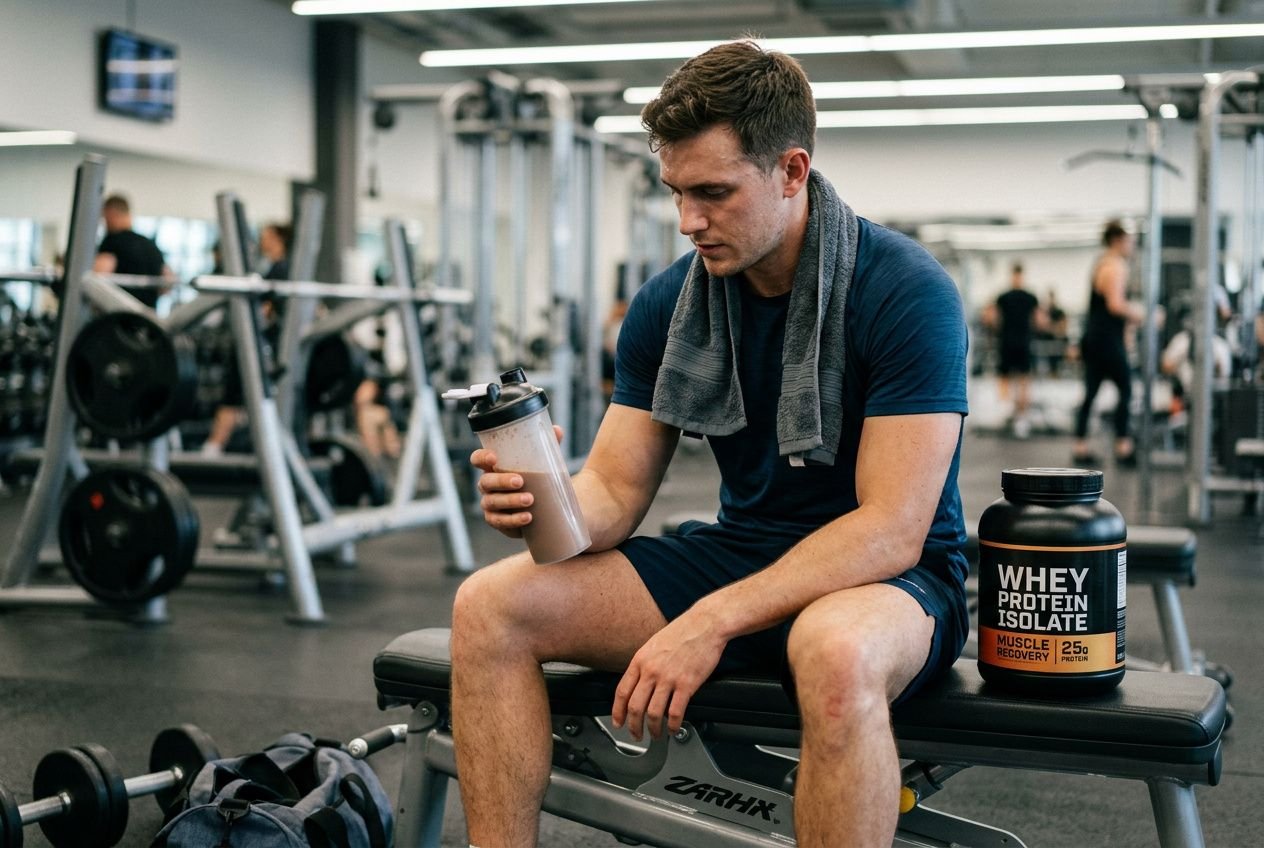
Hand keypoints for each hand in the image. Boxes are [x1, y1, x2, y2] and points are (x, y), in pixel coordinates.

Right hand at [472, 425, 562, 537]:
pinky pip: (500, 522)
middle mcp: (488, 486)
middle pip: (485, 482)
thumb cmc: (539, 479)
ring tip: (530, 500)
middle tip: (520, 481)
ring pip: (492, 503)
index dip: (481, 458)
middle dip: (501, 481)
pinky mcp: (498, 522)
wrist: (546, 509)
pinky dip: (513, 520)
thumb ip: (549, 446)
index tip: (494, 458)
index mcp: (494, 467)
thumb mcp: (544, 462)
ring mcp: (491, 505)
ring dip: (510, 501)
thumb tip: (557, 430)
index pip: (478, 459)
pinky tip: (527, 517)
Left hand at [612, 609, 726, 740]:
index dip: (618, 712)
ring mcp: (669, 678)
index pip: (622, 692)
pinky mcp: (687, 684)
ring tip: (656, 735)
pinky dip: (673, 725)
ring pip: (654, 713)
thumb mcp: (654, 644)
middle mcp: (651, 670)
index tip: (618, 722)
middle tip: (636, 735)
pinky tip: (674, 728)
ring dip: (653, 729)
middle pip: (635, 707)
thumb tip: (639, 684)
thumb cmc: (682, 631)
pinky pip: (676, 712)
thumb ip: (645, 664)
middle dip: (633, 726)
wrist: (705, 624)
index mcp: (641, 660)